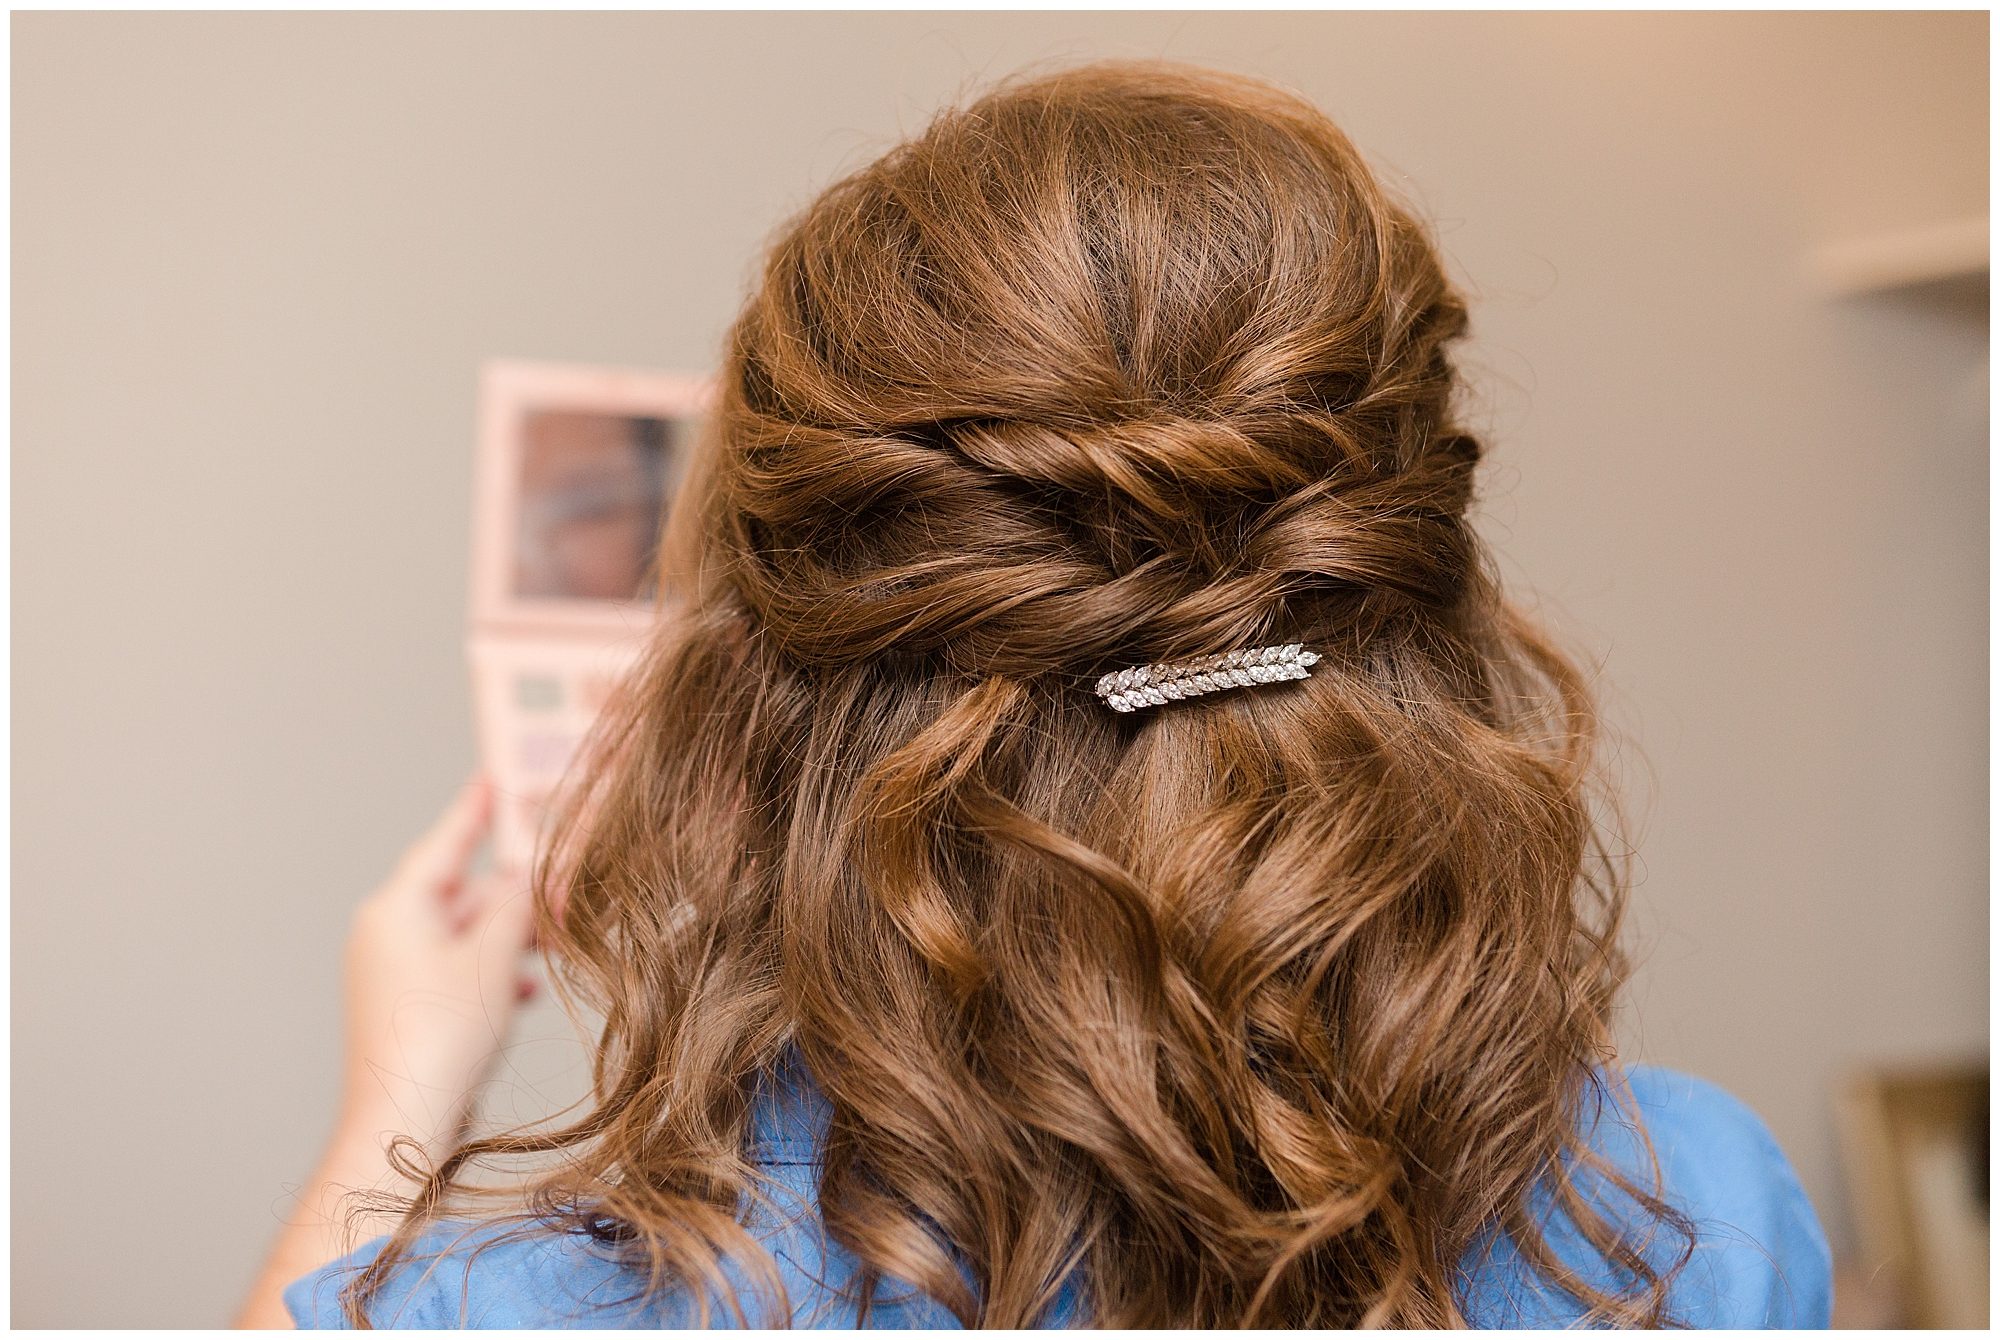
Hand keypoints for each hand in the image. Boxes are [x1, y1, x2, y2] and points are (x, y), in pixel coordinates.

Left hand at [338, 777, 537, 1159]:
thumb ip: (517, 906)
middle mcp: (386, 931)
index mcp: (398, 907)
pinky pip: (454, 966)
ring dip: (509, 938)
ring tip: (554, 947)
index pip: (446, 841)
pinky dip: (490, 969)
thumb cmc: (440, 1036)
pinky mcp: (402, 1004)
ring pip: (463, 933)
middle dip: (515, 896)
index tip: (494, 778)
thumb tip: (530, 875)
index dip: (477, 809)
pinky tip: (524, 990)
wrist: (403, 1117)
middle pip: (462, 891)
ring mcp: (390, 969)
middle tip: (564, 891)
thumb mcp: (494, 957)